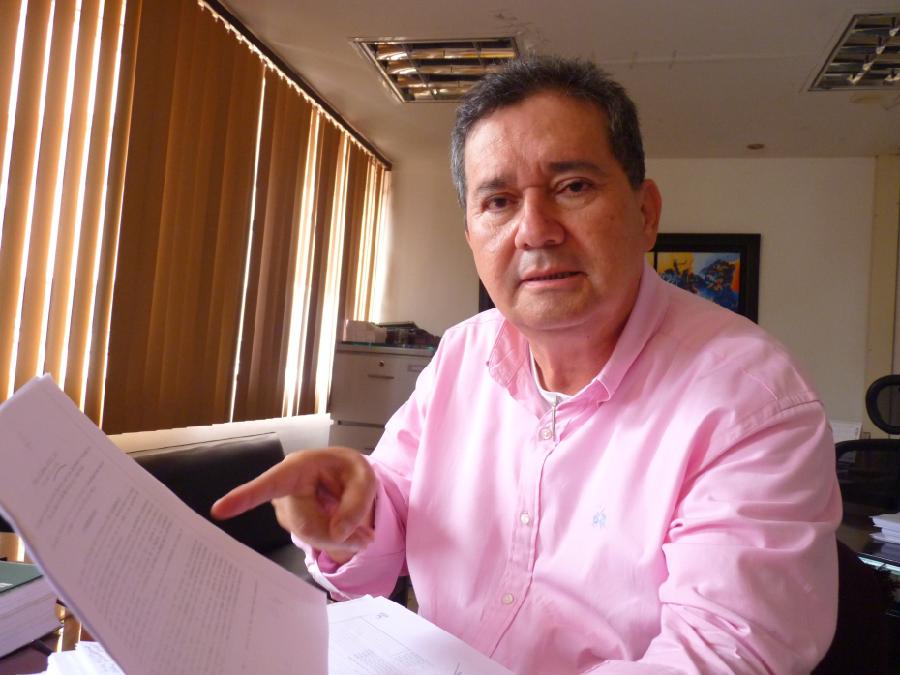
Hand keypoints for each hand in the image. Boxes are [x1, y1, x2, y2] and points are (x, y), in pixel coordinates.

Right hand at [211, 447, 376, 563]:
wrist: (344, 477)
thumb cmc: (349, 471)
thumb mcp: (365, 478)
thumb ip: (357, 502)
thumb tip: (338, 534)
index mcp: (298, 467)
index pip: (270, 483)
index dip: (244, 497)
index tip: (218, 510)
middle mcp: (284, 488)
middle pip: (306, 525)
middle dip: (337, 534)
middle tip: (367, 539)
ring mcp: (283, 508)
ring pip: (310, 536)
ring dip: (337, 538)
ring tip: (357, 528)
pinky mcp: (289, 523)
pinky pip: (311, 539)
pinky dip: (332, 539)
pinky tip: (341, 527)